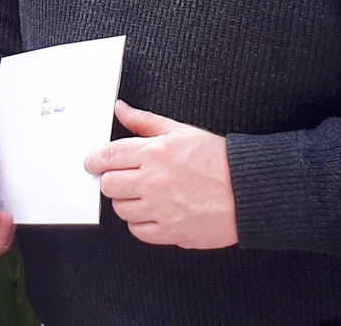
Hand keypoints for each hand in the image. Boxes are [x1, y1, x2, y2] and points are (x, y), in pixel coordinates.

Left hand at [83, 100, 237, 249]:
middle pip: (109, 184)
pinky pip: (138, 231)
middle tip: (120, 178)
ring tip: (140, 194)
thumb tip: (121, 109)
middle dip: (110, 180)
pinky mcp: (171, 231)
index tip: (92, 163)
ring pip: (120, 209)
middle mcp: (154, 181)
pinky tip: (151, 212)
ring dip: (125, 202)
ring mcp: (162, 209)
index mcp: (154, 153)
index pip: (107, 156)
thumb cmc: (217, 160)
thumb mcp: (180, 131)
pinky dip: (140, 223)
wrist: (249, 190)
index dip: (94, 160)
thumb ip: (144, 121)